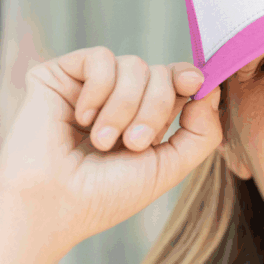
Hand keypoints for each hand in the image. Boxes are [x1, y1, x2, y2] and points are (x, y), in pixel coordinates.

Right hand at [0, 47, 221, 247]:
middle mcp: (118, 99)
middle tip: (133, 144)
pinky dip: (99, 89)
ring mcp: (88, 87)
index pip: (176, 80)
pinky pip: (100, 58)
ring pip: (133, 65)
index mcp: (145, 118)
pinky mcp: (58, 76)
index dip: (189, 77)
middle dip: (155, 108)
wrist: (52, 205)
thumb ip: (202, 134)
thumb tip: (211, 90)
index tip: (196, 84)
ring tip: (102, 142)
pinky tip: (81, 118)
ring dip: (125, 107)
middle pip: (160, 72)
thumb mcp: (168, 168)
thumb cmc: (106, 195)